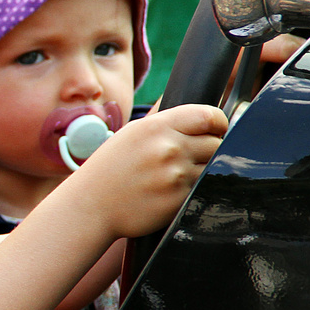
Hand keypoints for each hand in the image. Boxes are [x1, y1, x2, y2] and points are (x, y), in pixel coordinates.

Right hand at [71, 104, 226, 237]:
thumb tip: (187, 104)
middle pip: (216, 143)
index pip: (209, 116)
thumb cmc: (110, 169)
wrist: (90, 206)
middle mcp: (169, 148)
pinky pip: (201, 190)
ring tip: (180, 174)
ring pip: (211, 168)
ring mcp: (176, 176)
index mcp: (156, 127)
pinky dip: (193, 190)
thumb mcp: (131, 134)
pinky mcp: (178, 200)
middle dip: (211, 148)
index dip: (218, 123)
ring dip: (202, 170)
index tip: (216, 130)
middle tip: (196, 155)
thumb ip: (162, 120)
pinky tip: (173, 191)